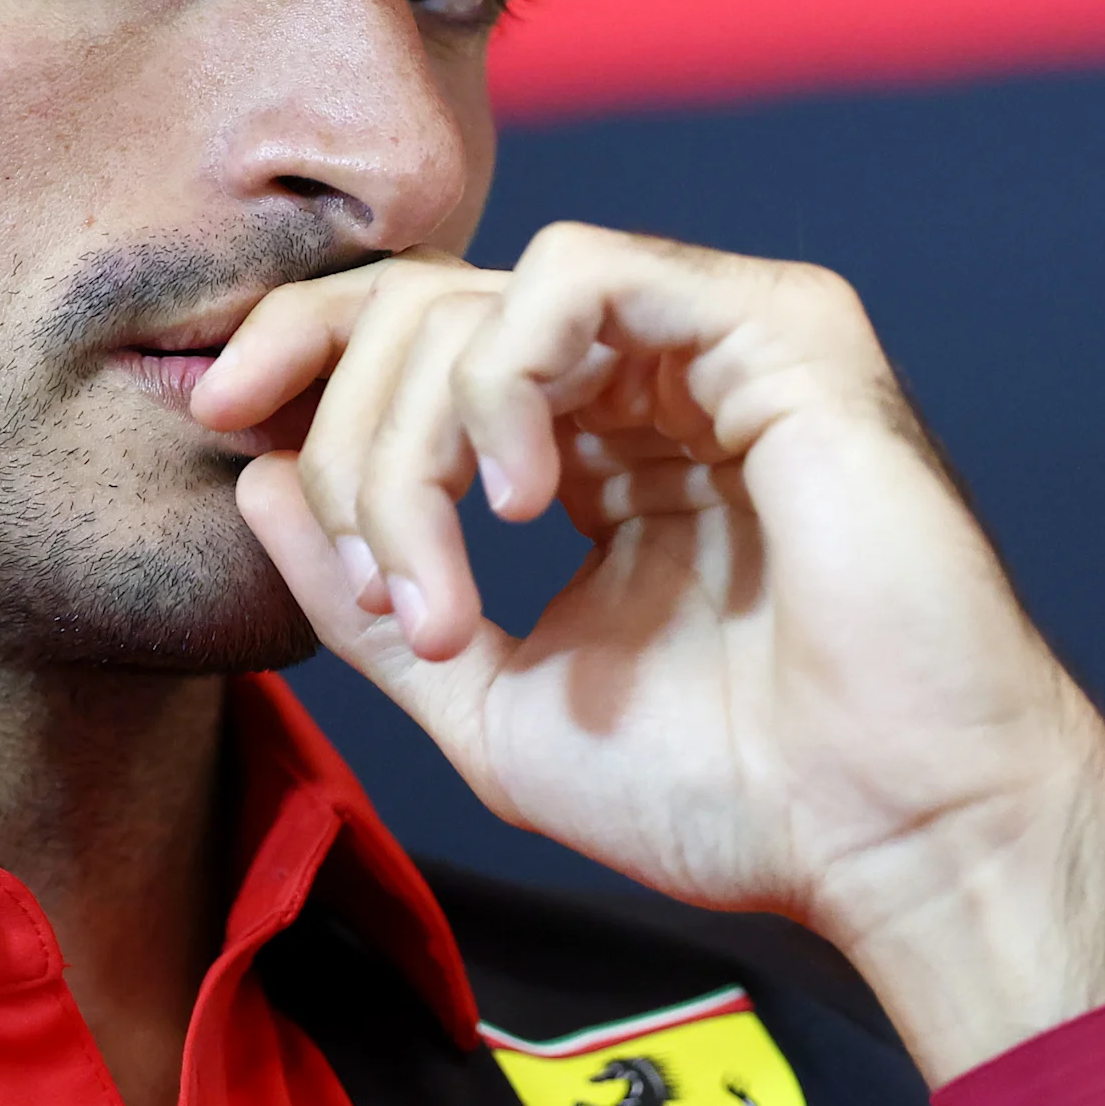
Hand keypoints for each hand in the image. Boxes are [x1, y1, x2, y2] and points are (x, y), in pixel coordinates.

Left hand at [192, 222, 1104, 1082]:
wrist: (890, 835)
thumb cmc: (730, 791)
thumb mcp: (486, 701)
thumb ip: (365, 594)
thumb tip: (252, 474)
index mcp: (597, 448)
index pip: (418, 340)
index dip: (304, 352)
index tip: (214, 416)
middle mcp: (652, 378)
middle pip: (425, 309)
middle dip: (353, 442)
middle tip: (374, 585)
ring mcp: (719, 341)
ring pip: (485, 293)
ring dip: (416, 436)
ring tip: (443, 580)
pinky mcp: (778, 326)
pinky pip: (586, 270)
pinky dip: (510, 369)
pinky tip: (522, 494)